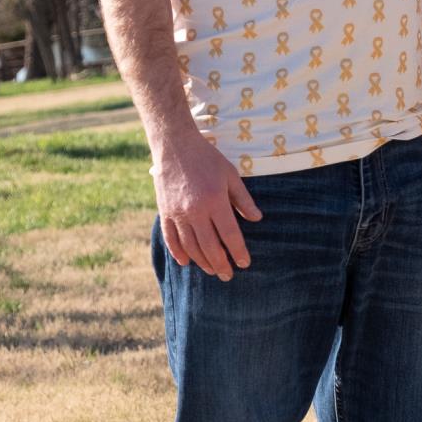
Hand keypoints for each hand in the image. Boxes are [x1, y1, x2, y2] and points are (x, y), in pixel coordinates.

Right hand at [154, 134, 261, 280]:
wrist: (175, 145)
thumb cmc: (207, 158)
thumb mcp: (231, 174)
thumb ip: (243, 199)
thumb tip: (257, 219)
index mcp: (215, 200)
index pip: (229, 234)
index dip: (238, 251)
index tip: (245, 263)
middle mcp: (195, 210)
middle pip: (209, 246)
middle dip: (221, 264)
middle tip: (228, 275)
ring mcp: (177, 213)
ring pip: (190, 246)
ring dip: (202, 262)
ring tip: (212, 270)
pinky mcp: (164, 212)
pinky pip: (170, 239)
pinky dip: (178, 253)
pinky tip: (186, 262)